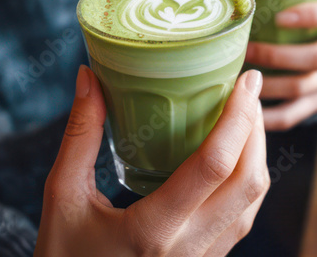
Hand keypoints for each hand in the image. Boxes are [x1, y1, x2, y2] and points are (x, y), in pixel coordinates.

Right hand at [36, 66, 269, 256]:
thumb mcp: (60, 197)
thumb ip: (78, 136)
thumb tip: (89, 77)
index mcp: (151, 231)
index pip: (213, 167)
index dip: (237, 118)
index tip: (245, 80)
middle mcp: (187, 250)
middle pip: (248, 182)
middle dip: (256, 129)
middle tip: (248, 87)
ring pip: (252, 203)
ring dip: (257, 155)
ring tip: (243, 115)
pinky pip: (241, 220)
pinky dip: (246, 181)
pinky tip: (233, 156)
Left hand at [245, 0, 316, 130]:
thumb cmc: (291, 13)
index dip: (312, 15)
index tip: (278, 17)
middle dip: (278, 56)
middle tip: (245, 51)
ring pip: (304, 86)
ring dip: (269, 85)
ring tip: (239, 80)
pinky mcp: (316, 102)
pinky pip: (294, 113)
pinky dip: (269, 115)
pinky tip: (246, 112)